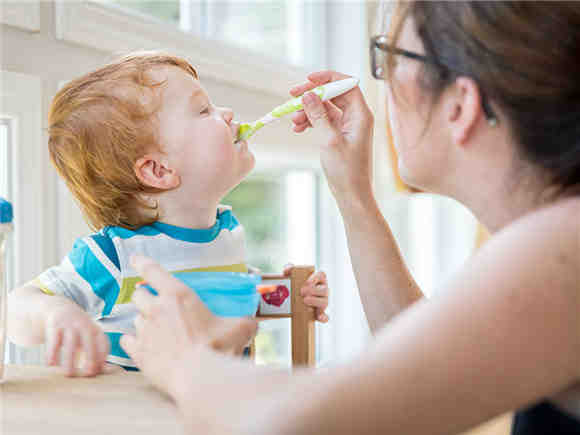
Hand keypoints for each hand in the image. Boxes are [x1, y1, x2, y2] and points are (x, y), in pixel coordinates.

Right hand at [45, 304, 109, 376]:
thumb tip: (105, 370)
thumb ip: (96, 351)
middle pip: (89, 341)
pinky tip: (50, 364)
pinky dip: (52, 353)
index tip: (99, 369)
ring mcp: (69, 325)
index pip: (103, 342)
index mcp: (95, 329)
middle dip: (91, 357)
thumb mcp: (89, 336)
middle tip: (88, 373)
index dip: (103, 356)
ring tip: (68, 374)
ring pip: (71, 343)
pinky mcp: (55, 326)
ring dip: (70, 360)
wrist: (59, 307)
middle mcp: (84, 325)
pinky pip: (54, 341)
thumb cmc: (77, 328)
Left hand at [120, 255, 257, 398]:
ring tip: (155, 328)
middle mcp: (157, 309)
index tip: (135, 259)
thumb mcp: (239, 328)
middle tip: (155, 303)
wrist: (198, 377)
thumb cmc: (218, 347)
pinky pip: (127, 342)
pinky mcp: (139, 354)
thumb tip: (251, 323)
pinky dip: (132, 341)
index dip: (143, 263)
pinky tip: (140, 344)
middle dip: (145, 296)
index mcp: (178, 296)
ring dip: (143, 320)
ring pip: (135, 318)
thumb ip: (244, 321)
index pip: (153, 271)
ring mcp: (145, 332)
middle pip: (139, 295)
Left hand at [283, 264, 328, 322]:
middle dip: (313, 291)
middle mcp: (323, 290)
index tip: (306, 281)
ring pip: (324, 302)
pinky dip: (323, 317)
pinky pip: (325, 316)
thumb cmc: (295, 285)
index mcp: (318, 279)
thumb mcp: (292, 276)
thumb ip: (289, 269)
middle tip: (301, 291)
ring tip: (305, 301)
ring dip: (315, 301)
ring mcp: (323, 302)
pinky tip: (319, 317)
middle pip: (324, 290)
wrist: (292, 300)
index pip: (322, 275)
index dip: (316, 277)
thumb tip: (287, 269)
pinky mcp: (320, 313)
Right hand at [290, 71, 374, 208]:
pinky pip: (323, 120)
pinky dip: (310, 121)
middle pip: (333, 94)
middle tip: (292, 96)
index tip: (308, 79)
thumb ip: (319, 115)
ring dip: (307, 110)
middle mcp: (356, 116)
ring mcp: (347, 125)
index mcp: (361, 114)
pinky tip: (298, 128)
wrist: (352, 194)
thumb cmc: (347, 171)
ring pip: (325, 107)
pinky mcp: (339, 134)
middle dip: (312, 94)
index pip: (346, 84)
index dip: (327, 78)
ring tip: (293, 121)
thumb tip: (308, 95)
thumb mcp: (329, 140)